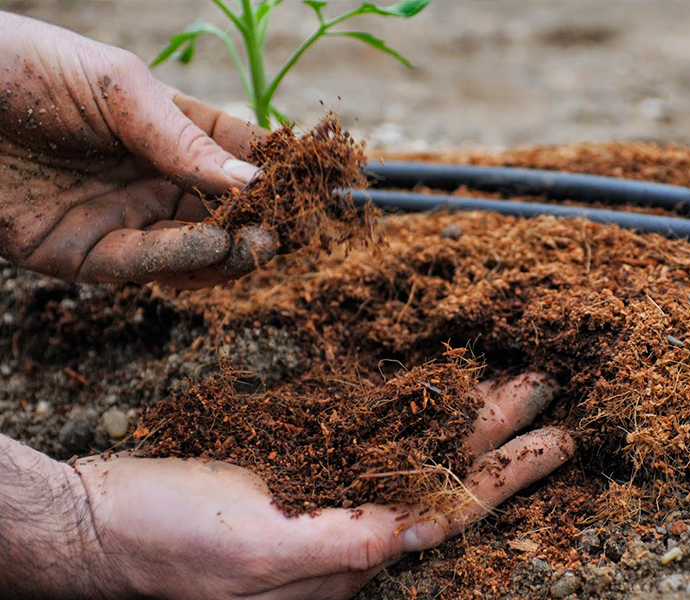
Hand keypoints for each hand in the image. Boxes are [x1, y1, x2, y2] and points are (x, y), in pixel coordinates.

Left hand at [0, 12, 275, 287]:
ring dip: (230, 250)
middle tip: (293, 227)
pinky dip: (181, 262)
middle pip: (224, 211)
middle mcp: (149, 178)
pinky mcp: (81, 256)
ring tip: (261, 242)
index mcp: (164, 128)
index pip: (237, 153)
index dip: (279, 169)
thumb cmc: (23, 68)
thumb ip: (184, 138)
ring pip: (193, 250)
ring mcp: (119, 219)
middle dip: (262, 221)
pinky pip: (143, 266)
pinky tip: (212, 248)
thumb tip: (256, 180)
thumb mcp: (117, 87)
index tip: (319, 183)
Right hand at [72, 373, 573, 599]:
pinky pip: (369, 434)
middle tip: (545, 384)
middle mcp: (352, 522)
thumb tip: (425, 530)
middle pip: (445, 471)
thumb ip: (343, 543)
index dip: (510, 475)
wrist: (99, 523)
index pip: (454, 509)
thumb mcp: (254, 552)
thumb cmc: (167, 544)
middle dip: (500, 431)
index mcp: (353, 551)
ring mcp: (326, 491)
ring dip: (463, 414)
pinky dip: (406, 409)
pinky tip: (429, 388)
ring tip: (508, 379)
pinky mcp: (297, 464)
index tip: (558, 439)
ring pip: (414, 447)